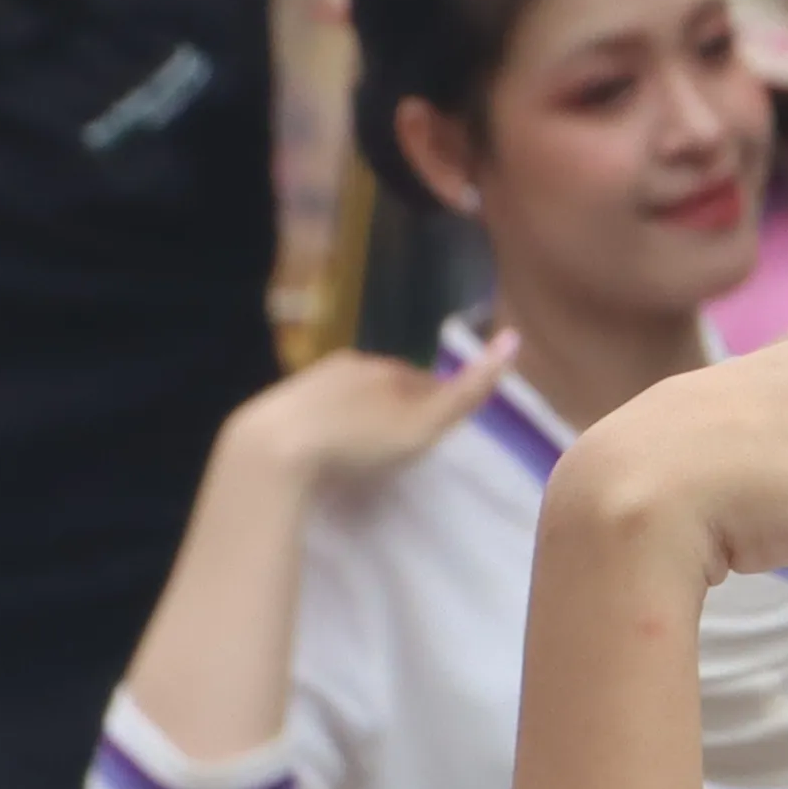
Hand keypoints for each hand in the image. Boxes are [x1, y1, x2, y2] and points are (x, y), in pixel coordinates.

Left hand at [226, 332, 511, 490]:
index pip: (424, 380)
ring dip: (362, 414)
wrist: (275, 449)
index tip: (441, 431)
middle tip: (405, 443)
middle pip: (386, 384)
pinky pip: (318, 411)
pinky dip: (330, 424)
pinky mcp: (282, 405)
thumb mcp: (423, 422)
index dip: (437, 403)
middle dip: (398, 405)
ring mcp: (311, 383)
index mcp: (384, 367)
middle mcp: (348, 365)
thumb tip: (512, 339)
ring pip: (350, 395)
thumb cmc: (359, 439)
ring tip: (367, 447)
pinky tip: (328, 447)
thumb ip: (466, 391)